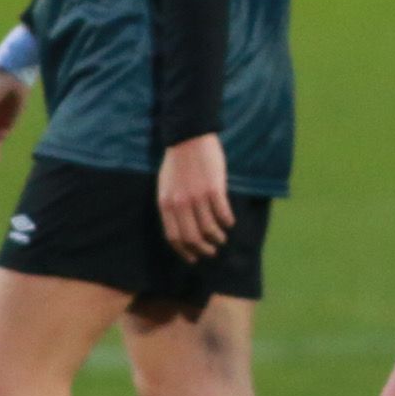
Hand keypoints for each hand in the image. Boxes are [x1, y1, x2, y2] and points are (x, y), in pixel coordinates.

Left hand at [156, 133, 232, 263]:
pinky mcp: (214, 189)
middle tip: (211, 252)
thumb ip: (171, 206)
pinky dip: (227, 222)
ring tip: (221, 238)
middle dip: (203, 250)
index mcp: (165, 203)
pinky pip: (223, 214)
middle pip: (192, 238)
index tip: (193, 258)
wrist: (188, 137)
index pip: (174, 237)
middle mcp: (180, 203)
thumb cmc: (177, 162)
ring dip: (217, 238)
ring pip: (209, 229)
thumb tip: (180, 229)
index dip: (184, 251)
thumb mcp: (165, 186)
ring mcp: (197, 196)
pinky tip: (229, 222)